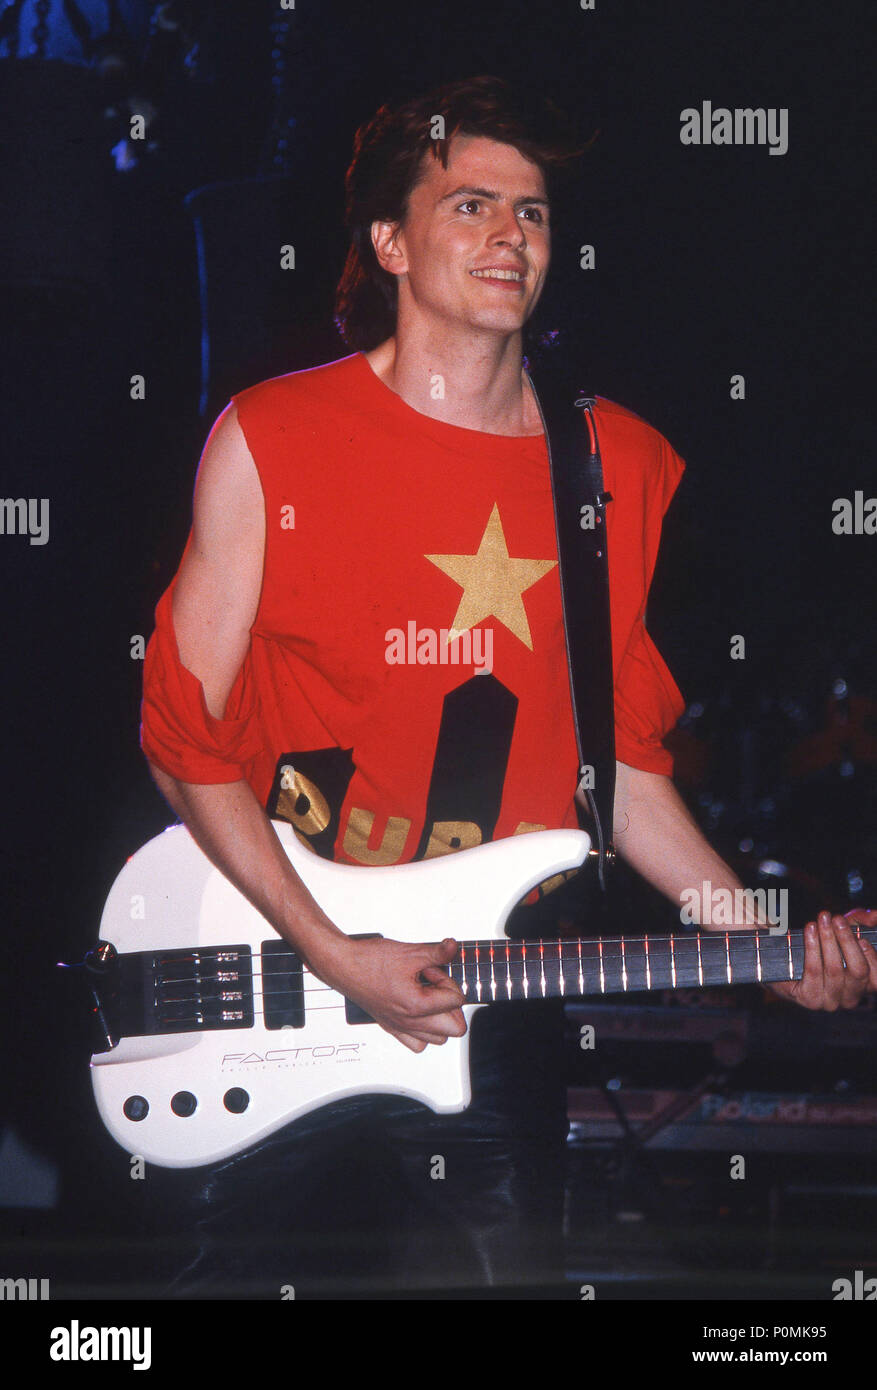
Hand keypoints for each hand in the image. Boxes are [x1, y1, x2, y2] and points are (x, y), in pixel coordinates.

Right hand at [312, 934, 466, 1052]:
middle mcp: (409, 1022)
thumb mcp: (410, 952)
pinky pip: (416, 1044)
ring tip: (429, 998)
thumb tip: (453, 948)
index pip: (455, 1000)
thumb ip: (437, 952)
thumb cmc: (369, 961)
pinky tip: (418, 1012)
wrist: (343, 966)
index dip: (447, 979)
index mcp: (416, 1005)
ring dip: (440, 1019)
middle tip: (438, 986)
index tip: (433, 970)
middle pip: (454, 1028)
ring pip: (438, 1039)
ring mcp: (400, 1027)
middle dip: (451, 1004)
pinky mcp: (391, 1027)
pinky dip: (423, 1032)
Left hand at [767, 909, 876, 1009]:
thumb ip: (860, 921)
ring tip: (822, 920)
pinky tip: (810, 930)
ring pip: (834, 969)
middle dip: (847, 941)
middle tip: (837, 919)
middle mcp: (850, 998)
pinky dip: (812, 947)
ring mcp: (831, 1001)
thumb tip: (874, 915)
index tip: (862, 938)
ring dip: (828, 940)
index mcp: (863, 985)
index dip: (873, 958)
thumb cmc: (818, 947)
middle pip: (858, 971)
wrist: (780, 965)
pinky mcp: (810, 999)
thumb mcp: (841, 931)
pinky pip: (813, 970)